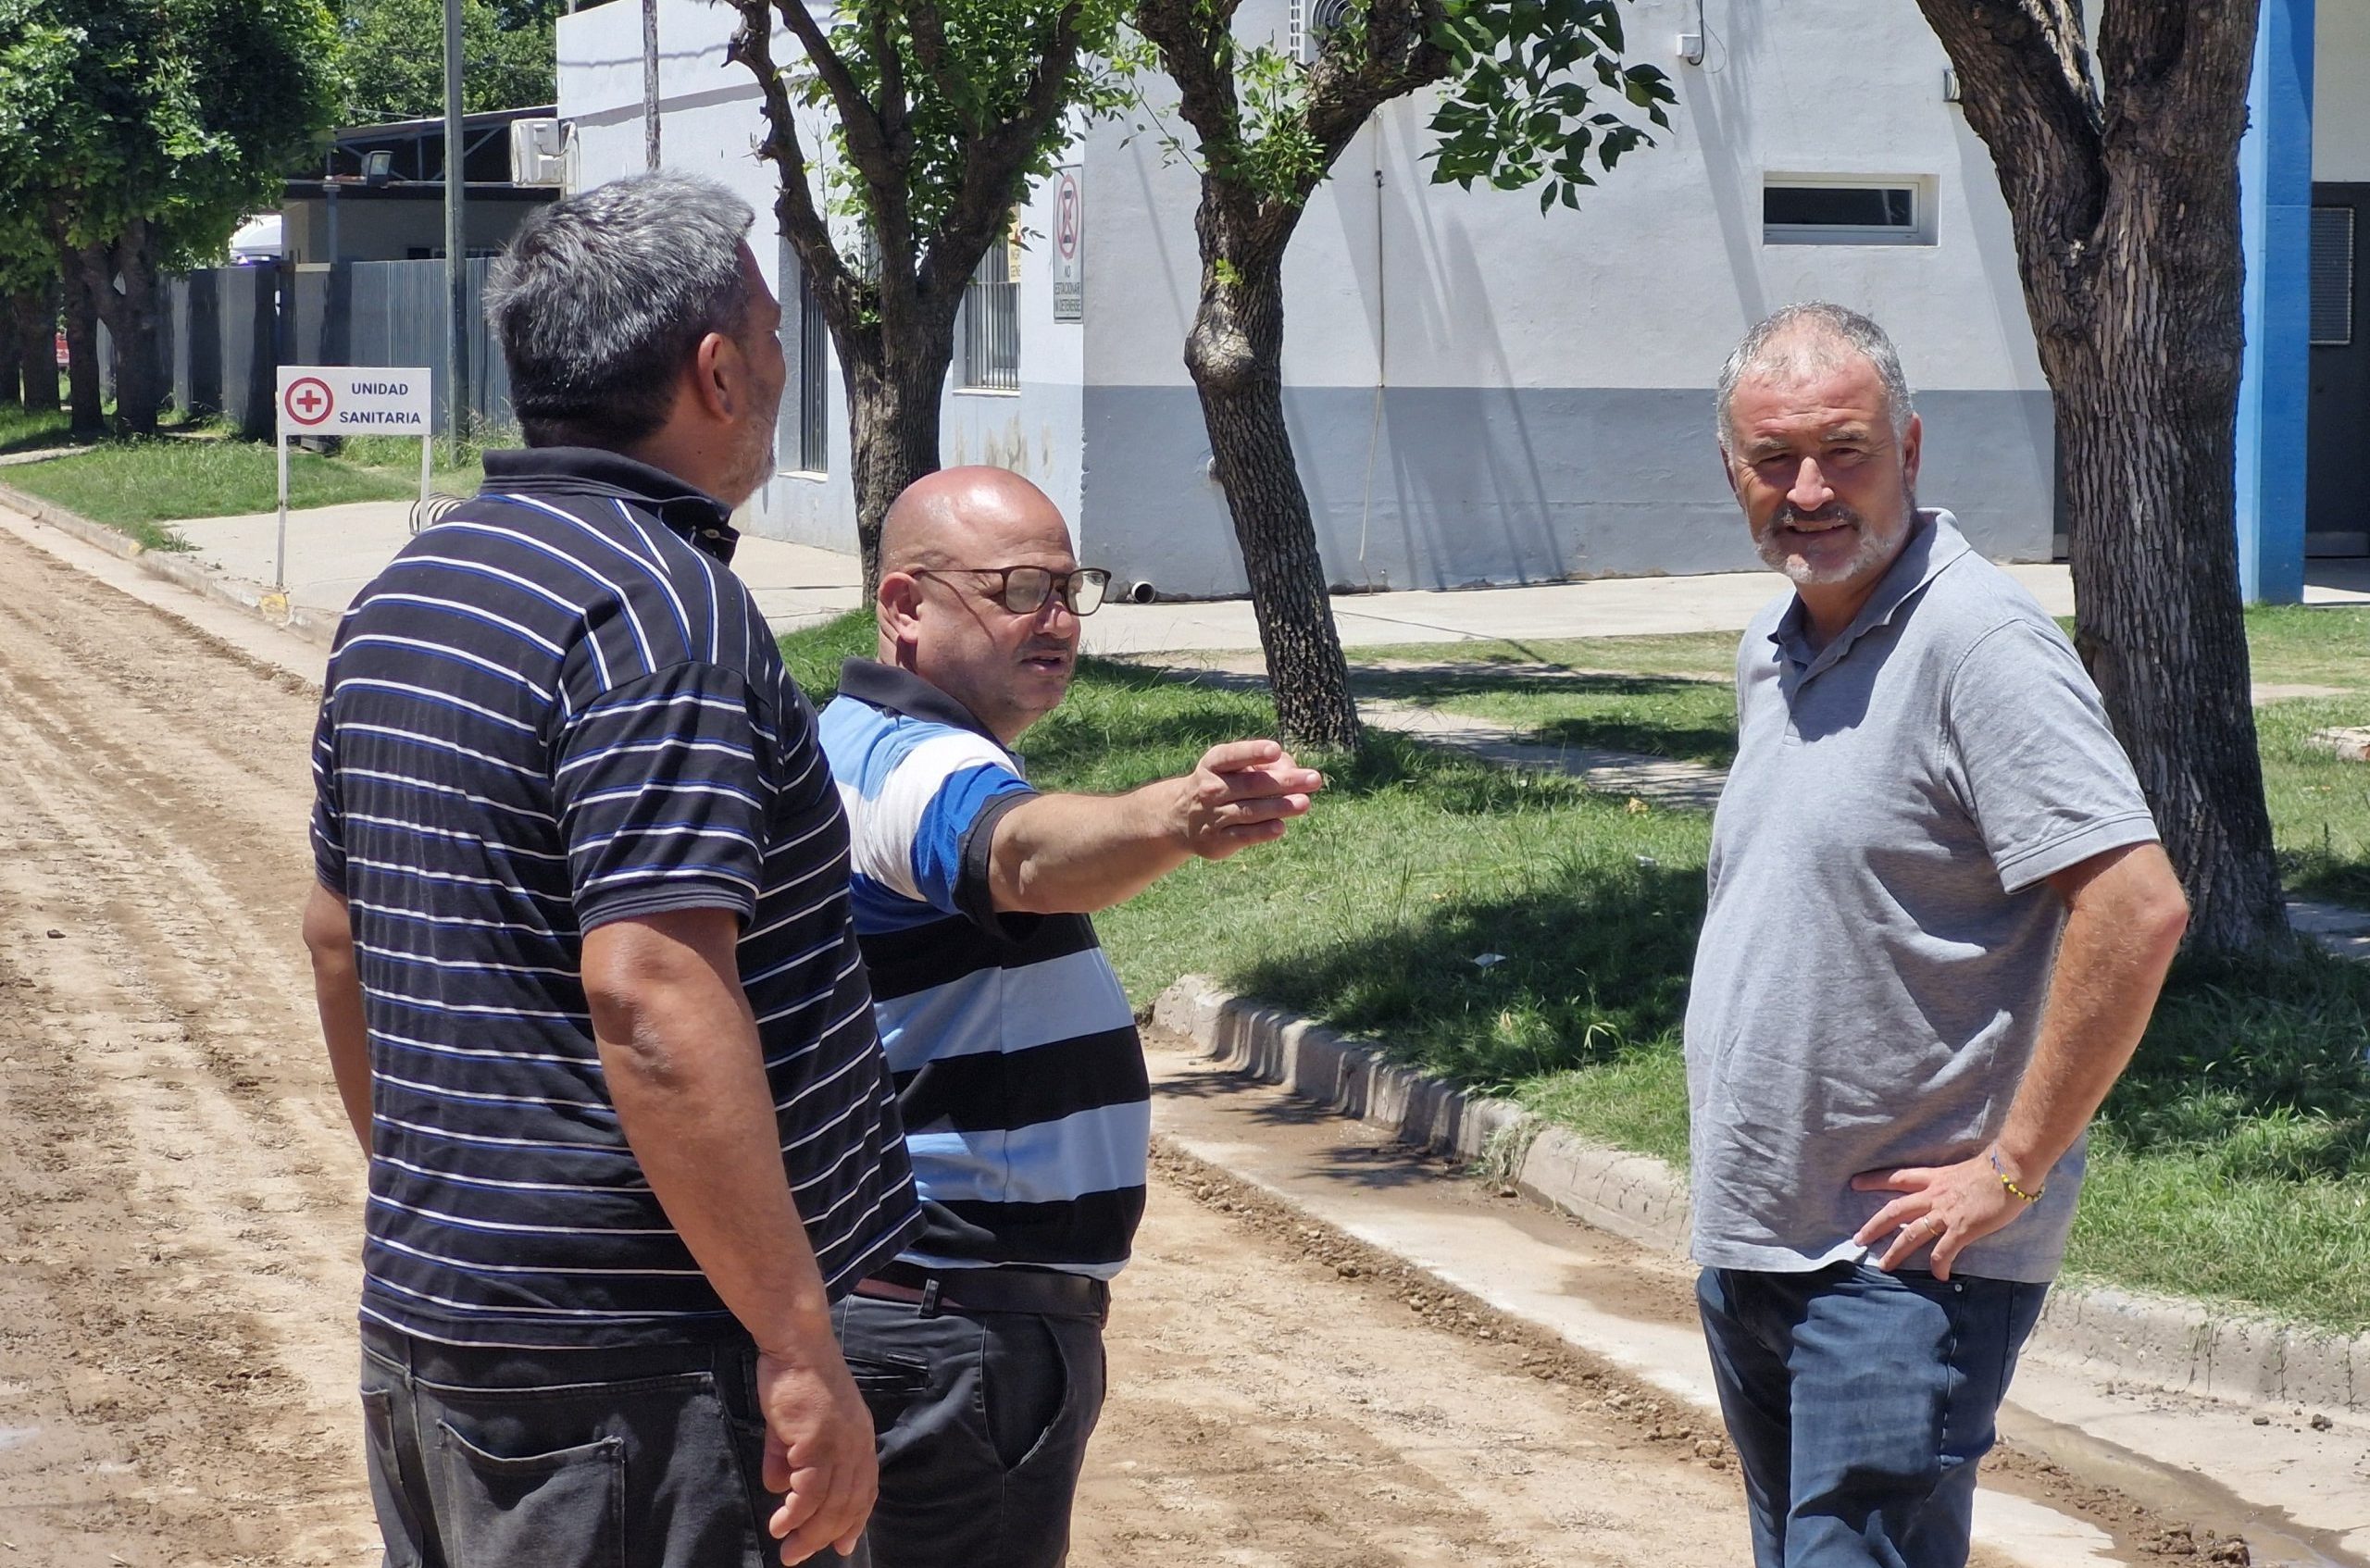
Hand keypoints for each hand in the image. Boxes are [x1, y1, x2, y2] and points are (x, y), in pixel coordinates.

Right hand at [757, 1344, 877, 1562]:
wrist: (797, 1346)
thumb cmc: (796, 1379)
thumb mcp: (797, 1425)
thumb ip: (789, 1457)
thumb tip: (778, 1487)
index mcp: (860, 1439)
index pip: (865, 1488)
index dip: (855, 1519)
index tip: (844, 1544)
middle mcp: (858, 1445)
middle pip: (848, 1503)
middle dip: (826, 1536)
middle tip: (799, 1557)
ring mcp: (841, 1444)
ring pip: (830, 1503)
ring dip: (809, 1533)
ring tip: (788, 1549)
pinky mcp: (818, 1442)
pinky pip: (809, 1491)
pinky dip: (795, 1513)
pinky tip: (781, 1524)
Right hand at [1170, 740, 1322, 860]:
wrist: (1182, 819)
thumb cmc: (1223, 785)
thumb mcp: (1235, 768)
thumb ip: (1265, 765)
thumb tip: (1294, 772)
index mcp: (1214, 763)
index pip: (1233, 755)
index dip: (1254, 752)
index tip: (1276, 750)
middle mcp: (1211, 788)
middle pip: (1252, 784)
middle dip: (1286, 781)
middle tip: (1314, 779)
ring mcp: (1213, 815)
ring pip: (1250, 811)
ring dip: (1280, 807)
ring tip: (1305, 803)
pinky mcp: (1217, 840)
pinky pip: (1244, 835)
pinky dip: (1262, 831)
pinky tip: (1280, 827)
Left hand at [1849, 1149, 2031, 1279]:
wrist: (2011, 1170)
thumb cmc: (1994, 1168)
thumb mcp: (1963, 1170)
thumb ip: (1953, 1182)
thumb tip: (1954, 1189)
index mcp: (1934, 1178)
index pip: (1897, 1177)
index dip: (1874, 1180)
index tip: (1855, 1183)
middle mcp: (1933, 1196)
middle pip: (1894, 1210)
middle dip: (1874, 1225)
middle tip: (1857, 1238)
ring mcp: (1945, 1213)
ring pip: (1911, 1234)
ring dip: (1895, 1251)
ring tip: (1884, 1266)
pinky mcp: (1962, 1229)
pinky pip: (1944, 1252)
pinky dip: (1939, 1265)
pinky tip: (1939, 1276)